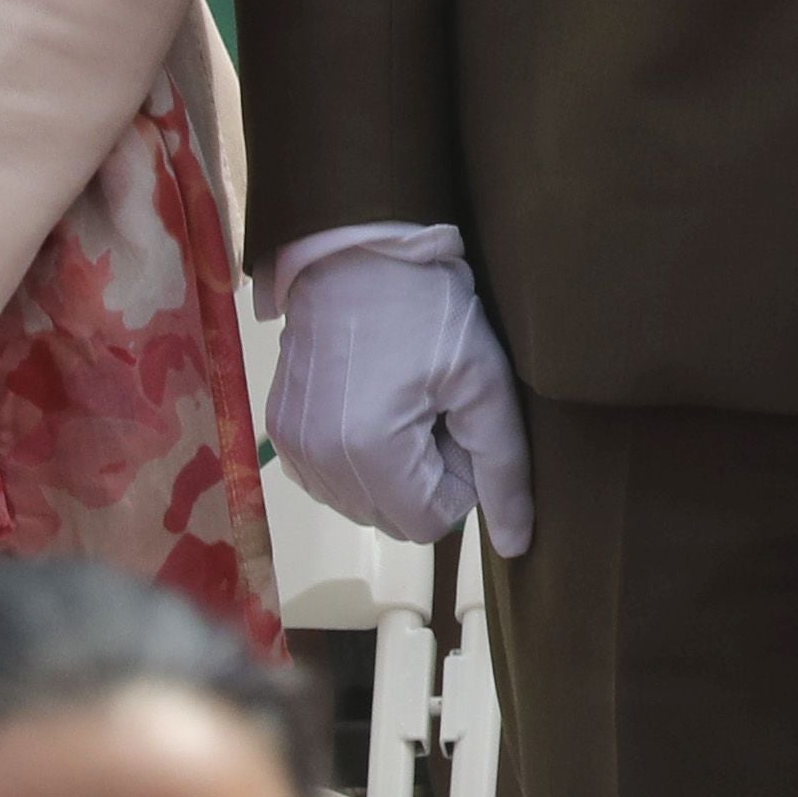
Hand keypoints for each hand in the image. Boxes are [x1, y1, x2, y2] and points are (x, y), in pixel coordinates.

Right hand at [265, 227, 534, 555]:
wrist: (357, 251)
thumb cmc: (430, 309)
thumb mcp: (483, 380)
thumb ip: (503, 466)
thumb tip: (517, 545)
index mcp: (369, 455)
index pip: (431, 523)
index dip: (459, 477)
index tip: (458, 420)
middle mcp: (319, 465)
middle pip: (394, 518)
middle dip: (426, 476)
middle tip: (435, 407)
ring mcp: (292, 451)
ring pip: (363, 504)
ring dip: (393, 470)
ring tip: (405, 401)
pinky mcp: (279, 433)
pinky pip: (331, 480)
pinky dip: (360, 459)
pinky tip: (372, 404)